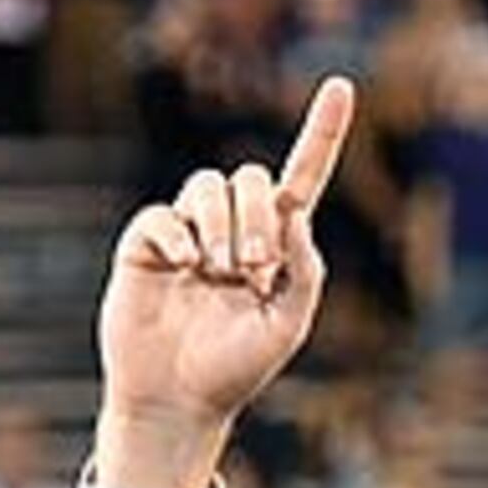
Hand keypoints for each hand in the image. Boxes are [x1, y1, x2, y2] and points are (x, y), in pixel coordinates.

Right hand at [96, 77, 353, 487]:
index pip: (302, 177)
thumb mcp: (288, 325)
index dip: (322, 132)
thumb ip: (304, 270)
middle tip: (253, 267)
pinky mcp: (146, 246)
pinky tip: (183, 268)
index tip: (342, 85)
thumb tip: (295, 213)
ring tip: (218, 274)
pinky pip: (162, 216)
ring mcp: (187, 233)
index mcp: (274, 244)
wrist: (178, 402)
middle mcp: (231, 228)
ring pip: (207, 186)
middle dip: (257, 215)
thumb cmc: (235, 369)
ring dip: (220, 226)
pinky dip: (176, 237)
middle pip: (251, 178)